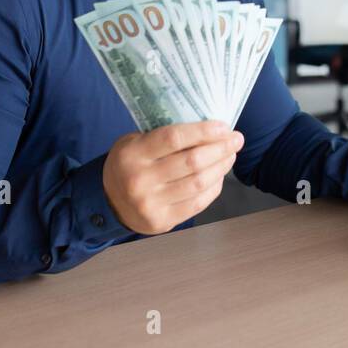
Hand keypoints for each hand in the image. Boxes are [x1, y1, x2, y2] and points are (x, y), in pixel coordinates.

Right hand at [103, 121, 243, 234]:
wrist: (110, 202)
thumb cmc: (130, 164)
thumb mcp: (135, 142)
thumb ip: (164, 136)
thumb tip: (208, 128)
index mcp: (132, 154)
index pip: (174, 138)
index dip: (203, 131)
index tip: (224, 126)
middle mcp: (140, 180)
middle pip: (192, 162)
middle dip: (220, 148)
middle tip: (236, 139)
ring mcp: (151, 203)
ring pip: (198, 183)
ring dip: (221, 167)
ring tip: (230, 155)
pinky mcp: (162, 221)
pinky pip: (197, 203)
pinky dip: (214, 187)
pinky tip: (219, 176)